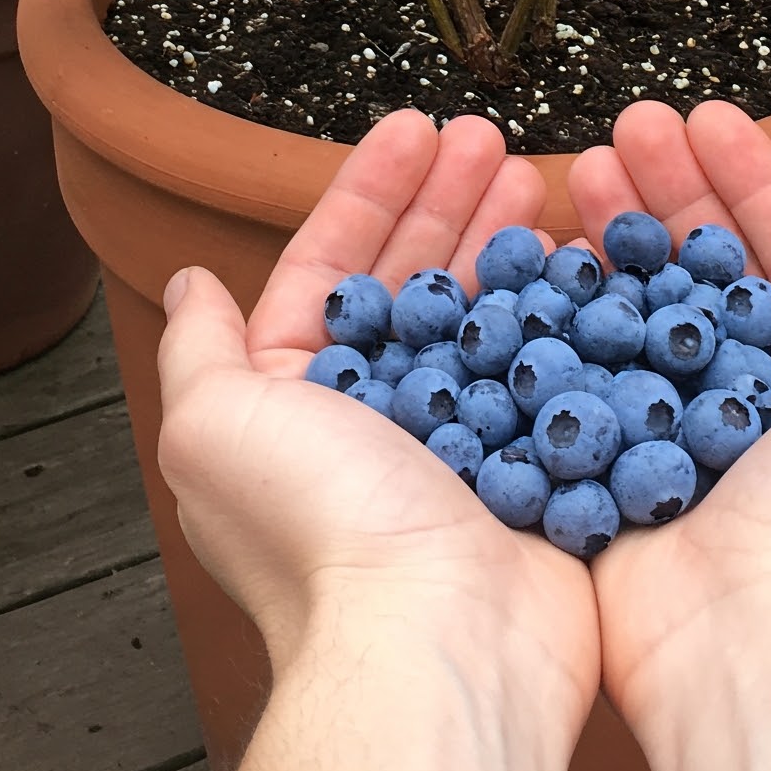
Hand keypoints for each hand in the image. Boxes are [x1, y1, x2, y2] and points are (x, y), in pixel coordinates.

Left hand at [157, 109, 597, 770]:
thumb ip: (199, 348)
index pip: (332, 268)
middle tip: (489, 138)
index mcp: (300, 401)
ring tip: (537, 175)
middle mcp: (378, 420)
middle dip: (448, 200)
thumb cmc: (318, 528)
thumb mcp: (217, 423)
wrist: (436, 641)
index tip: (415, 130)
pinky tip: (580, 256)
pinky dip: (562, 313)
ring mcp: (461, 444)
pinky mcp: (531, 471)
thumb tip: (189, 282)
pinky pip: (548, 374)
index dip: (370, 192)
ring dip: (508, 240)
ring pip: (486, 316)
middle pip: (416, 279)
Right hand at [568, 99, 770, 770]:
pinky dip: (559, 315)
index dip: (751, 181)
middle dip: (669, 189)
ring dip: (611, 231)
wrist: (764, 633)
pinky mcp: (609, 470)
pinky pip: (579, 377)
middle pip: (702, 268)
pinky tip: (539, 254)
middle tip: (627, 124)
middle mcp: (752, 403)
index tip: (707, 119)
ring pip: (636, 308)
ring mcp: (674, 435)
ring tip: (577, 165)